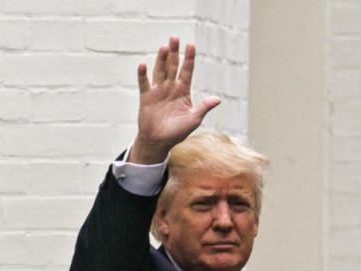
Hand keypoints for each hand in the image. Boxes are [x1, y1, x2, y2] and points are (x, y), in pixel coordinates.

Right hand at [128, 37, 220, 164]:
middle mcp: (171, 87)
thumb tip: (218, 99)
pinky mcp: (146, 97)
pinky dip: (143, 74)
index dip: (189, 59)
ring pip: (160, 71)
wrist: (159, 142)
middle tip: (175, 37)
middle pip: (173, 66)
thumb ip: (203, 108)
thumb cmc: (177, 132)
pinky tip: (143, 64)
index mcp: (183, 91)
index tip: (191, 45)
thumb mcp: (193, 120)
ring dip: (161, 59)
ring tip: (164, 47)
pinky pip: (144, 83)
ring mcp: (158, 91)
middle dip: (174, 52)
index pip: (187, 71)